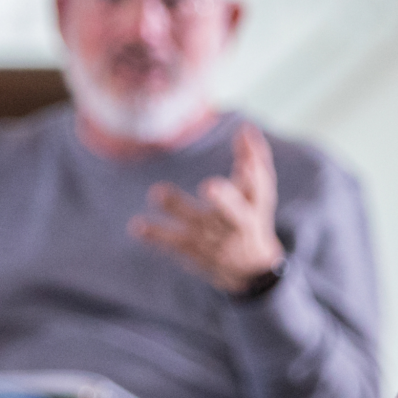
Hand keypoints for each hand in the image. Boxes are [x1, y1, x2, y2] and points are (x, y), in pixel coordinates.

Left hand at [130, 124, 287, 294]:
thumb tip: (245, 127)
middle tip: (210, 186)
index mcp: (254, 207)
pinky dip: (157, 236)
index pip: (257, 188)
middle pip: (233, 212)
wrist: (251, 269)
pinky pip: (175, 244)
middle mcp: (236, 225)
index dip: (253, 172)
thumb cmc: (254, 218)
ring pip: (197, 225)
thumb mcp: (260, 193)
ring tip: (158, 193)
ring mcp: (214, 241)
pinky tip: (137, 227)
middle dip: (224, 200)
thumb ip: (254, 159)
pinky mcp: (195, 251)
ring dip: (178, 209)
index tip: (245, 160)